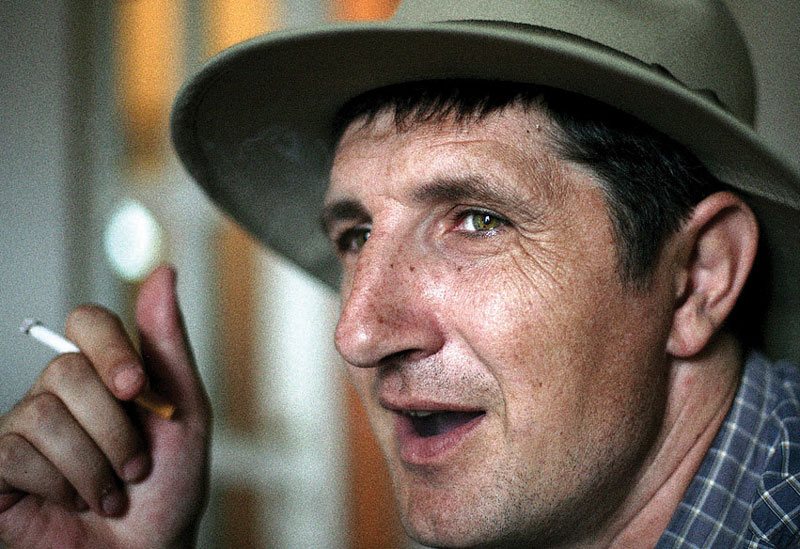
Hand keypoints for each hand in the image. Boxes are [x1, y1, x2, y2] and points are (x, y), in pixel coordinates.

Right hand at [0, 265, 211, 547]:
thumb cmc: (169, 488)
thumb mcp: (184, 412)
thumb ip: (168, 344)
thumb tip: (164, 272)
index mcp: (103, 375)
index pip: (86, 322)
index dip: (109, 347)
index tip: (138, 388)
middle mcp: (58, 394)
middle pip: (67, 370)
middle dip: (115, 428)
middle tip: (136, 465)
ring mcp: (23, 430)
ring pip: (42, 412)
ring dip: (95, 466)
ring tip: (110, 492)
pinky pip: (16, 453)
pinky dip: (62, 485)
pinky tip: (74, 503)